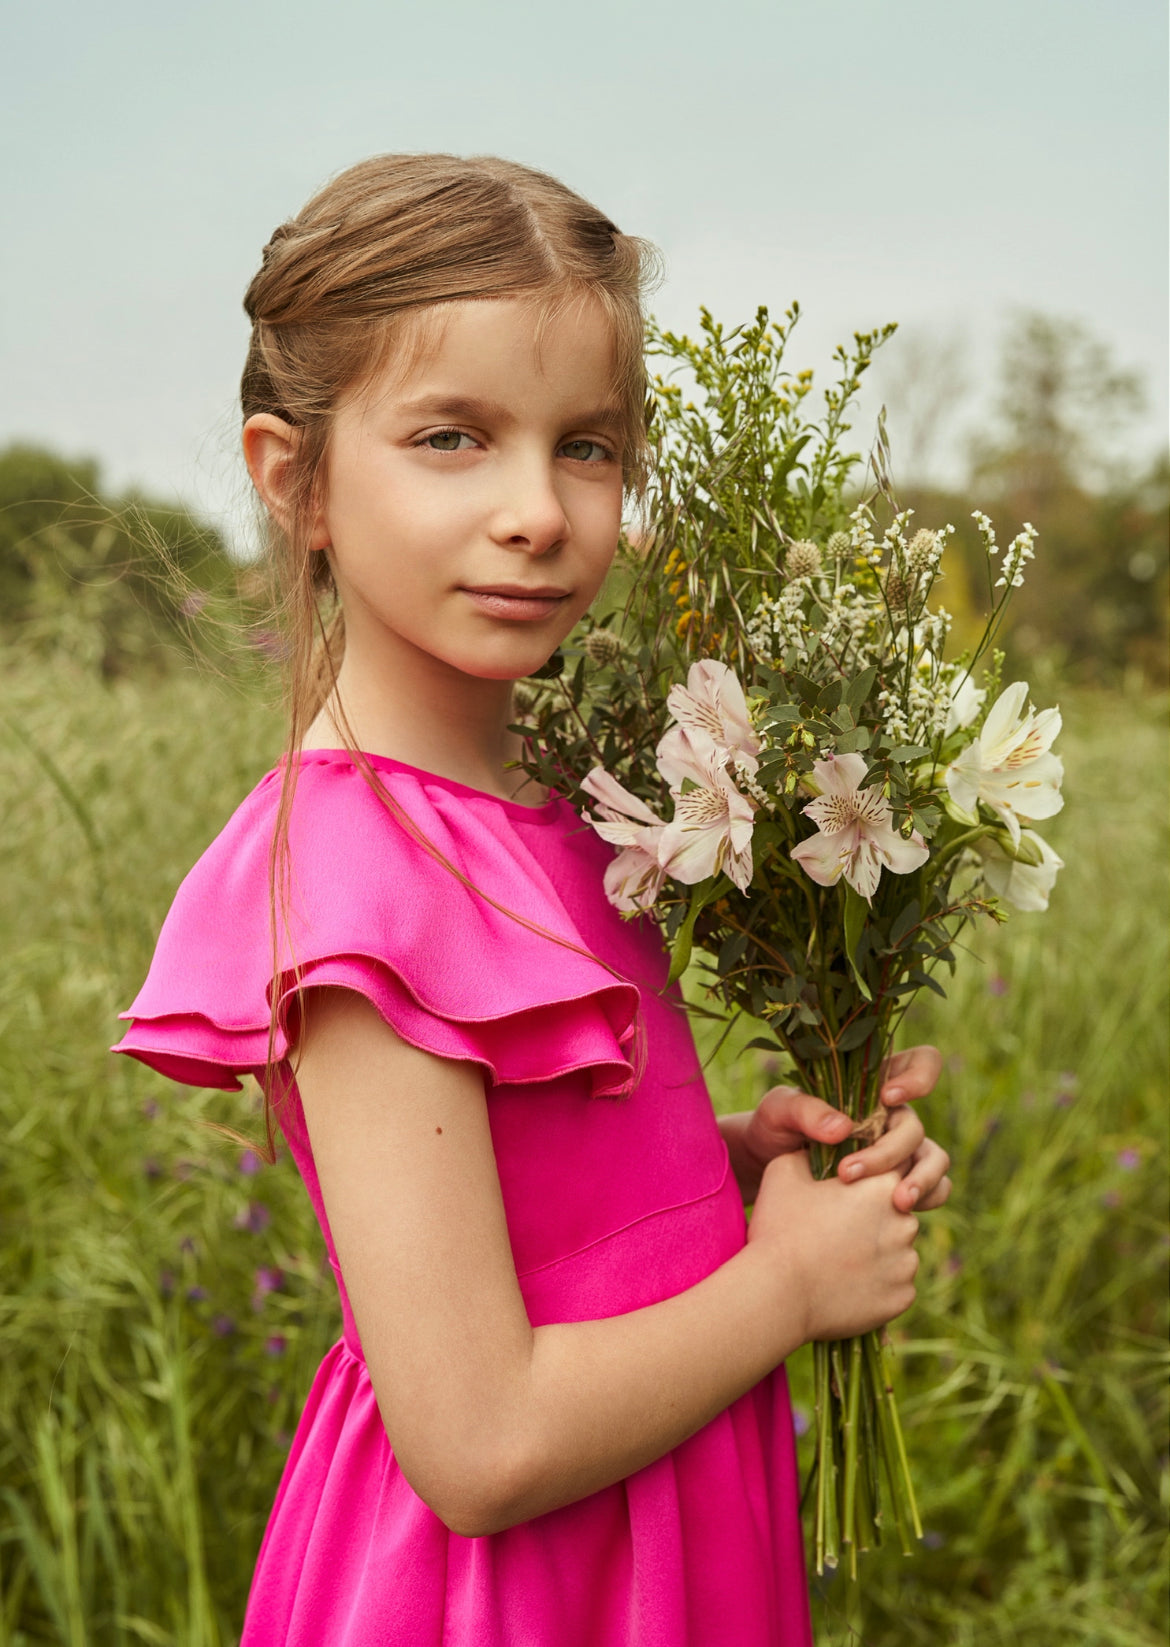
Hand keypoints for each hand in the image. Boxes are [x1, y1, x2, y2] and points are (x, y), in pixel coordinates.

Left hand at [718, 1043, 951, 1213]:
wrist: (767, 1171)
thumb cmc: (773, 1127)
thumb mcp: (778, 1110)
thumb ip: (806, 1111)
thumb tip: (844, 1128)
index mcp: (873, 1082)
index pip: (920, 1063)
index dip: (918, 1076)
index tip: (888, 1098)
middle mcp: (893, 1115)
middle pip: (915, 1125)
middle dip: (889, 1150)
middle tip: (848, 1172)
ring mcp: (900, 1150)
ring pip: (934, 1157)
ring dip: (923, 1178)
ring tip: (899, 1202)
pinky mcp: (898, 1182)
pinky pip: (932, 1187)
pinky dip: (925, 1197)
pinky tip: (899, 1210)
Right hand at [747, 1150, 919, 1341]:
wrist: (778, 1294)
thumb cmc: (779, 1228)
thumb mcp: (784, 1172)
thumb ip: (809, 1153)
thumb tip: (815, 1150)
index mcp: (883, 1185)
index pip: (890, 1172)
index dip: (865, 1182)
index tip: (843, 1195)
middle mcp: (906, 1222)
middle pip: (896, 1214)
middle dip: (873, 1220)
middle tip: (835, 1231)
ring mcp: (906, 1264)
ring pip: (897, 1252)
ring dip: (876, 1254)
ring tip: (836, 1262)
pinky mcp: (902, 1298)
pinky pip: (894, 1286)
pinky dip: (875, 1287)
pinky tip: (845, 1287)